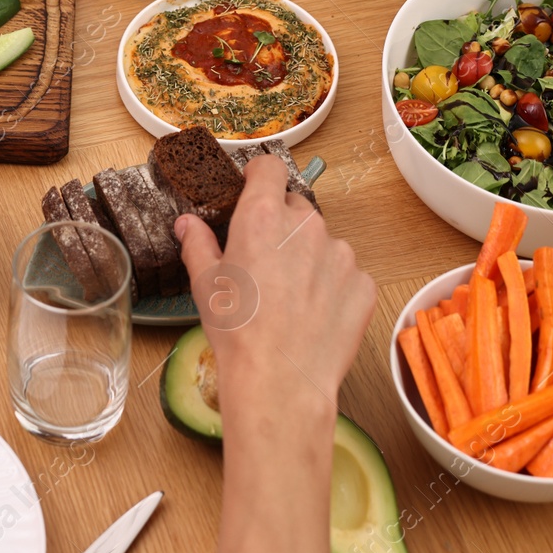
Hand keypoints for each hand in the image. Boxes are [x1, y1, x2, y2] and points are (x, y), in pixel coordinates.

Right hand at [179, 158, 373, 552]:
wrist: (280, 383)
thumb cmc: (238, 334)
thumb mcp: (205, 285)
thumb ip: (198, 244)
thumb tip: (188, 224)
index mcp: (262, 217)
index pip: (268, 169)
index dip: (260, 178)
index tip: (253, 191)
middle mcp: (305, 225)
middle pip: (295, 209)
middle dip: (281, 229)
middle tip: (265, 264)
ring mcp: (340, 254)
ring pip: (323, 243)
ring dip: (309, 259)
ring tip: (290, 299)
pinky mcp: (363, 283)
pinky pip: (347, 275)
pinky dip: (334, 288)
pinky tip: (314, 315)